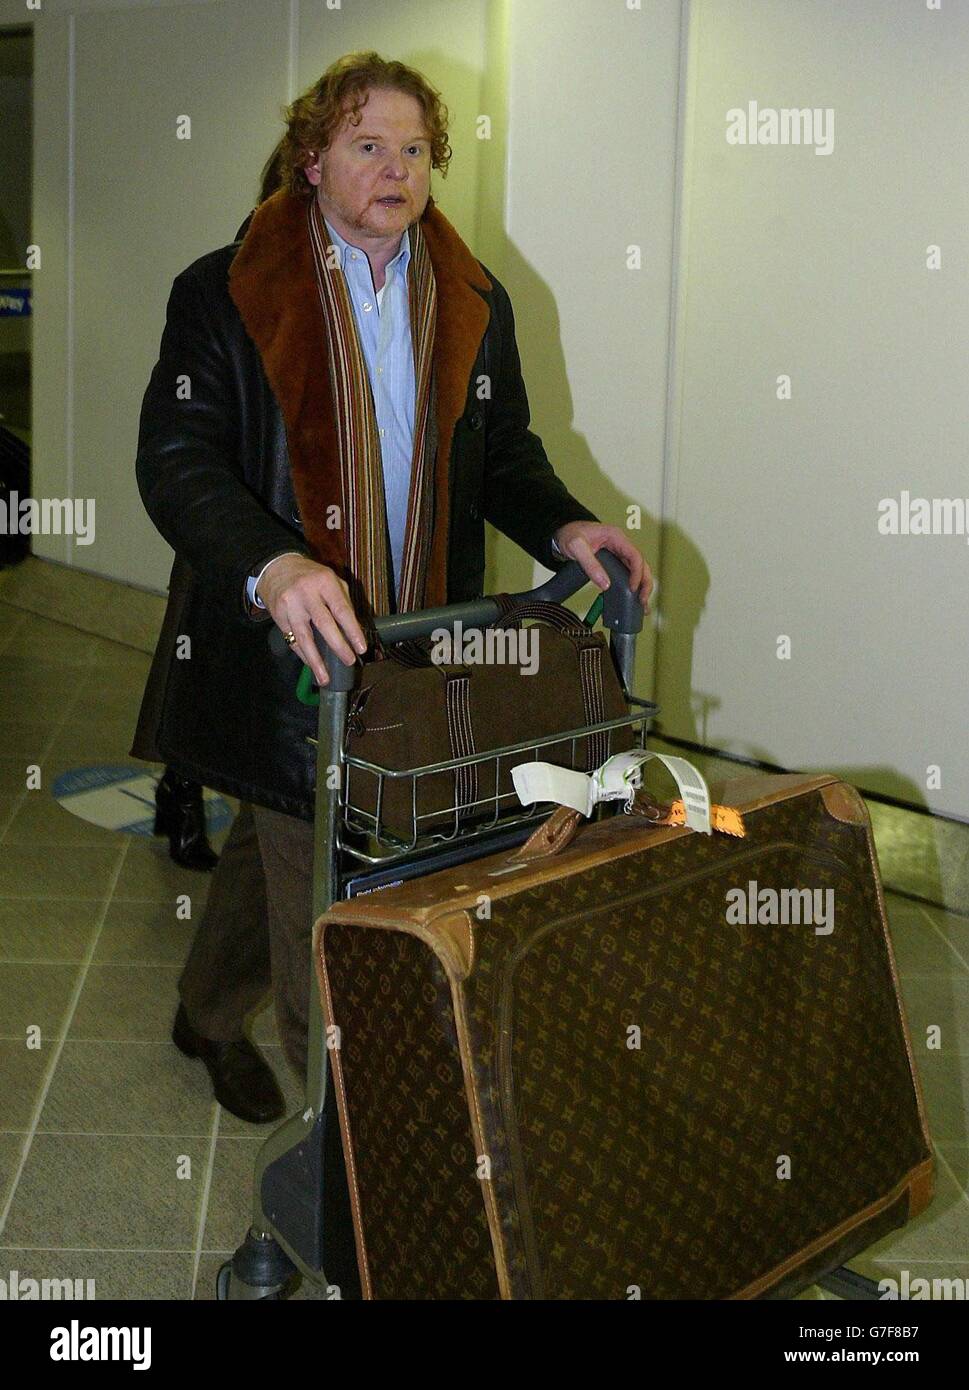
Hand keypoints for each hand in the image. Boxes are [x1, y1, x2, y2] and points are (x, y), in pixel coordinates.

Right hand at [257, 554, 368, 685]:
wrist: (275, 567)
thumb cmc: (310, 576)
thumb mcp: (330, 579)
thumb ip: (343, 600)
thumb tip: (355, 630)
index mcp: (325, 582)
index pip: (342, 609)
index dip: (352, 630)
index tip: (361, 648)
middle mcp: (306, 593)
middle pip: (324, 623)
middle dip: (338, 645)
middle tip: (349, 661)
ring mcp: (290, 605)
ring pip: (304, 637)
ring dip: (315, 660)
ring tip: (325, 677)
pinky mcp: (278, 616)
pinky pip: (292, 640)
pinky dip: (303, 655)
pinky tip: (311, 665)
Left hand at [552, 522, 652, 610]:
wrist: (563, 532)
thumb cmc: (570, 534)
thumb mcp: (576, 547)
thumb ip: (589, 564)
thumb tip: (605, 583)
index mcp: (616, 537)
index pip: (635, 556)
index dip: (637, 573)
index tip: (632, 588)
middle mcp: (620, 544)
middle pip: (641, 564)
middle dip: (645, 583)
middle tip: (642, 600)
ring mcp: (618, 553)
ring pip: (637, 570)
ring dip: (642, 586)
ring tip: (641, 603)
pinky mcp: (613, 561)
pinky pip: (627, 574)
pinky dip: (632, 586)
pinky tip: (631, 598)